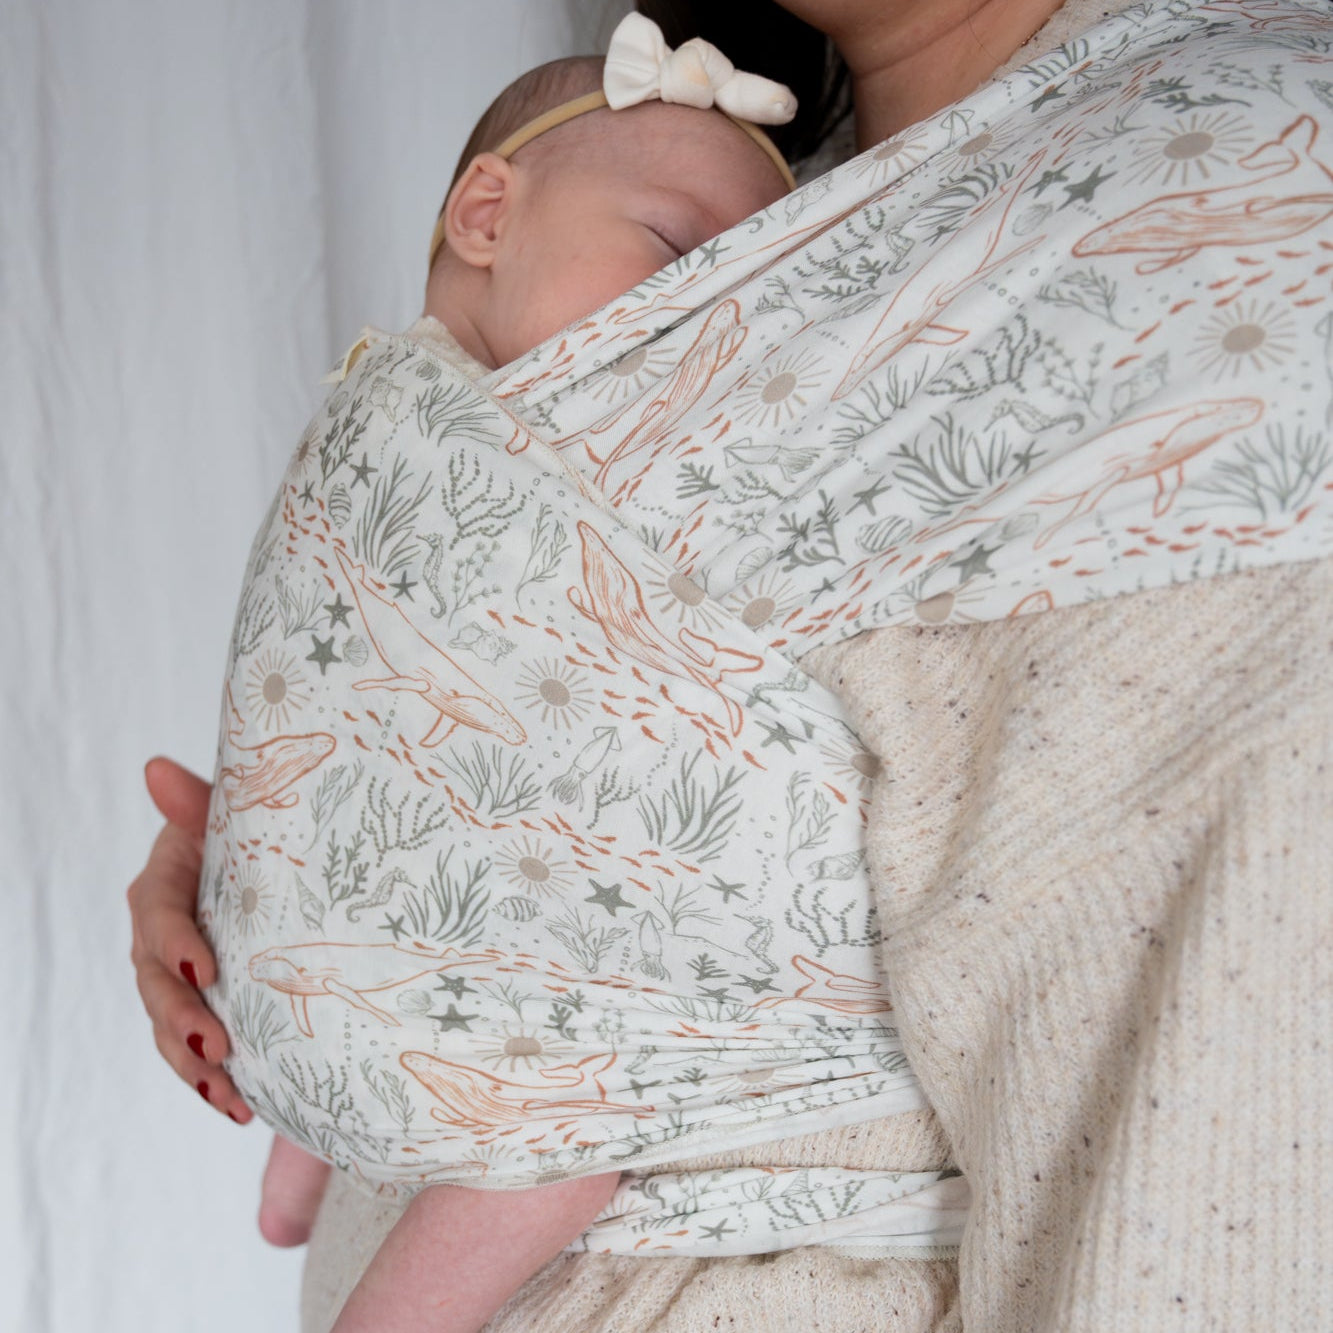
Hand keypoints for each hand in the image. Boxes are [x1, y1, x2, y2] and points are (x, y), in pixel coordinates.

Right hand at [128, 756, 252, 1122]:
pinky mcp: (204, 1007)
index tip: (206, 970)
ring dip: (193, 1065)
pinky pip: (195, 1049)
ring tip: (227, 1093)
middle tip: (216, 1047)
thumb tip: (155, 768)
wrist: (289, 863)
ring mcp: (180, 975)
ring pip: (169, 1025)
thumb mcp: (235, 814)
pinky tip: (241, 1107)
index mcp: (167, 881)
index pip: (157, 913)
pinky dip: (212, 1080)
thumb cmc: (261, 831)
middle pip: (155, 981)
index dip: (174, 944)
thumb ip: (198, 800)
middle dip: (181, 1019)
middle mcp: (164, 933)